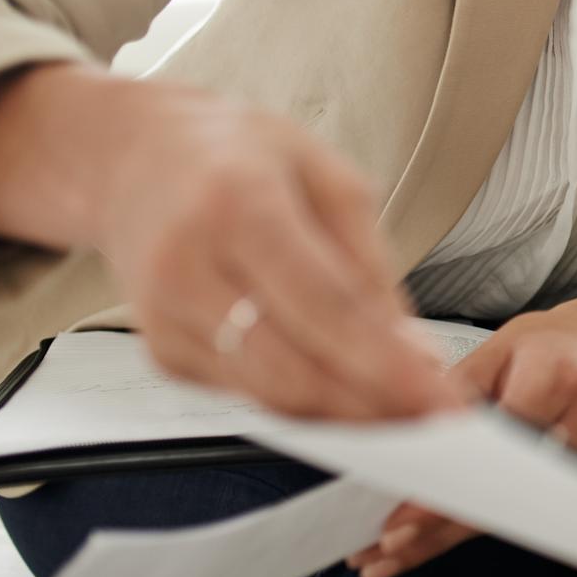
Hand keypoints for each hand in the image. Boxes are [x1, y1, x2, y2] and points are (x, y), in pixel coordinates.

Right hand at [25, 67, 456, 420]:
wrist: (137, 162)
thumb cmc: (239, 158)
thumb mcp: (327, 176)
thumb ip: (371, 263)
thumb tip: (411, 350)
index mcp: (237, 204)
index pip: (323, 304)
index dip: (386, 363)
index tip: (438, 398)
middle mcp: (187, 266)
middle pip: (292, 365)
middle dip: (373, 403)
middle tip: (434, 417)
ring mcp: (165, 317)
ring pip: (270, 392)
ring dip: (345, 412)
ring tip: (405, 409)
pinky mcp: (161, 351)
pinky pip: (248, 393)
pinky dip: (305, 399)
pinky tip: (346, 390)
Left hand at [348, 288, 576, 576]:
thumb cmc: (553, 342)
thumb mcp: (498, 348)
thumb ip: (454, 392)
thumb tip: (404, 436)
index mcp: (554, 378)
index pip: (494, 449)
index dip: (446, 488)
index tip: (400, 518)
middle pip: (504, 493)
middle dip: (438, 529)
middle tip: (384, 549)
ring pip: (512, 511)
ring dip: (450, 536)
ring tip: (396, 554)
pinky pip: (527, 509)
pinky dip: (481, 522)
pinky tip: (439, 538)